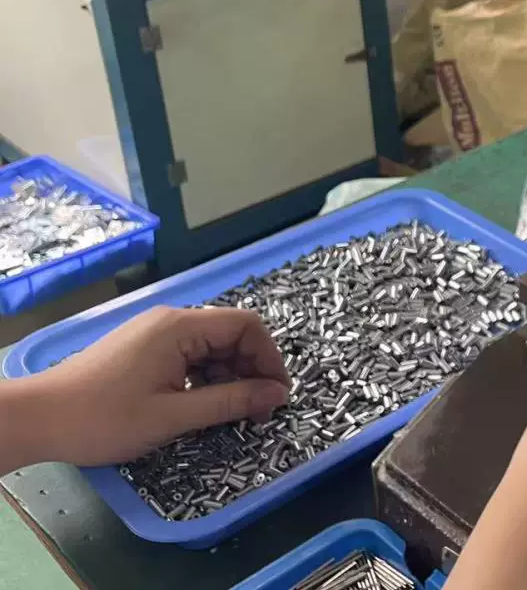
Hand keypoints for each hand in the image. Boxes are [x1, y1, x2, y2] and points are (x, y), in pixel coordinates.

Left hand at [0, 306, 289, 471]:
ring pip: (210, 347)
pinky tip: (200, 406)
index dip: (269, 358)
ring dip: (228, 377)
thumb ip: (230, 402)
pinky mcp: (142, 348)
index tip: (276, 395)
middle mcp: (171, 321)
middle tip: (257, 411)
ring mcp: (154, 333)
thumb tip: (277, 395)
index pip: (246, 325)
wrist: (36, 419)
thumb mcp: (173, 416)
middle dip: (250, 370)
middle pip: (230, 335)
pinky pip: (188, 355)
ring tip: (231, 413)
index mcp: (180, 327)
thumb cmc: (104, 419)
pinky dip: (204, 378)